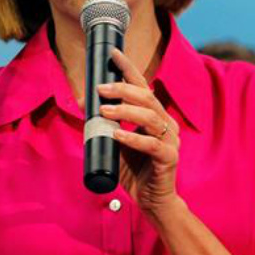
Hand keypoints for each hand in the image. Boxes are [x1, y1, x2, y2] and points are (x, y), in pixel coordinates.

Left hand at [97, 48, 180, 215]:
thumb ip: (105, 125)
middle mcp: (166, 124)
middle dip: (122, 89)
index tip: (113, 53)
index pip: (143, 86)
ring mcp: (170, 140)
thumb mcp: (116, 143)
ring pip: (149, 116)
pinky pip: (151, 144)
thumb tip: (83, 103)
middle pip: (146, 97)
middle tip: (100, 89)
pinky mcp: (169, 158)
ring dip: (124, 111)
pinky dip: (132, 138)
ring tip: (104, 111)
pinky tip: (117, 135)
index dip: (128, 69)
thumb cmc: (135, 170)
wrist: (152, 201)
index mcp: (156, 116)